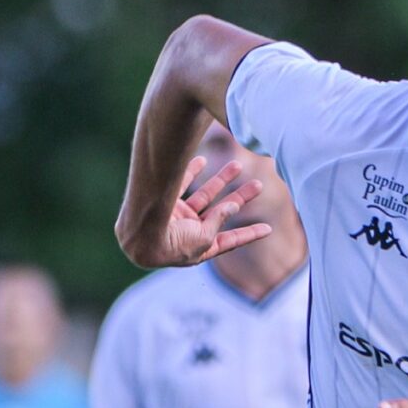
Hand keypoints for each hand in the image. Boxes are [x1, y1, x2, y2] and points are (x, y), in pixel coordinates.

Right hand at [137, 155, 270, 269]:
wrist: (139, 238)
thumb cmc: (172, 246)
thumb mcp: (203, 238)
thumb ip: (219, 220)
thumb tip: (233, 207)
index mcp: (201, 248)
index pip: (230, 240)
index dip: (249, 234)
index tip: (268, 229)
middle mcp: (191, 232)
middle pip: (221, 213)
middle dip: (240, 199)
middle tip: (259, 185)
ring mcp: (179, 217)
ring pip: (205, 195)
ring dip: (221, 181)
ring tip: (239, 165)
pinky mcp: (167, 203)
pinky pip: (182, 184)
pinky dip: (191, 172)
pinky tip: (202, 160)